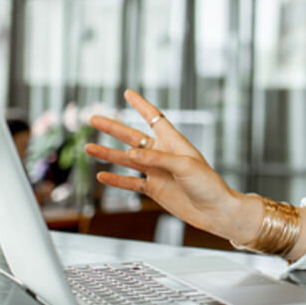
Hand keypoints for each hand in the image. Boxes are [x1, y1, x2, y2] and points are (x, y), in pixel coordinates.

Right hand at [86, 90, 259, 243]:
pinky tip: (102, 175)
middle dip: (113, 128)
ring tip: (89, 148)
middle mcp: (163, 155)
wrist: (216, 211)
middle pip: (133, 137)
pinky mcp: (155, 190)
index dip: (141, 105)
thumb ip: (157, 158)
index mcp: (174, 142)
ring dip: (109, 154)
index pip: (155, 118)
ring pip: (127, 160)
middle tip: (93, 118)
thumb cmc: (208, 184)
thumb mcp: (184, 166)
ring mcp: (158, 172)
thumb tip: (130, 153)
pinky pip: (131, 183)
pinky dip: (116, 180)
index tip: (128, 92)